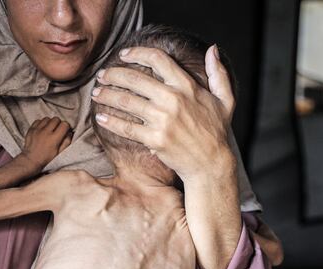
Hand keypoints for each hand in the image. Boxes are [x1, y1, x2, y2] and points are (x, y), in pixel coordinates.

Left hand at [22, 117, 72, 170]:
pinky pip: (38, 120)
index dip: (66, 127)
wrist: (31, 160)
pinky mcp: (31, 129)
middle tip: (57, 130)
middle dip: (58, 123)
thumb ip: (66, 142)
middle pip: (56, 119)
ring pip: (47, 119)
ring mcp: (37, 130)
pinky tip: (42, 130)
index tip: (64, 130)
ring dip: (49, 123)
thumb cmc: (46, 158)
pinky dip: (41, 124)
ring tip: (49, 129)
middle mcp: (46, 132)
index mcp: (54, 139)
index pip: (64, 124)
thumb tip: (69, 133)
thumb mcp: (59, 153)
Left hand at [91, 45, 236, 183]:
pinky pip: (126, 128)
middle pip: (135, 79)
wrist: (211, 164)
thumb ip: (218, 74)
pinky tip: (100, 116)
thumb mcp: (225, 100)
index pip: (158, 60)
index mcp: (187, 86)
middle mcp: (173, 100)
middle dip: (114, 74)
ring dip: (107, 95)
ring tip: (96, 92)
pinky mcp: (155, 139)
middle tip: (102, 75)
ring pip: (127, 102)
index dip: (138, 53)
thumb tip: (212, 50)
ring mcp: (163, 120)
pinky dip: (111, 121)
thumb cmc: (216, 132)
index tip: (124, 54)